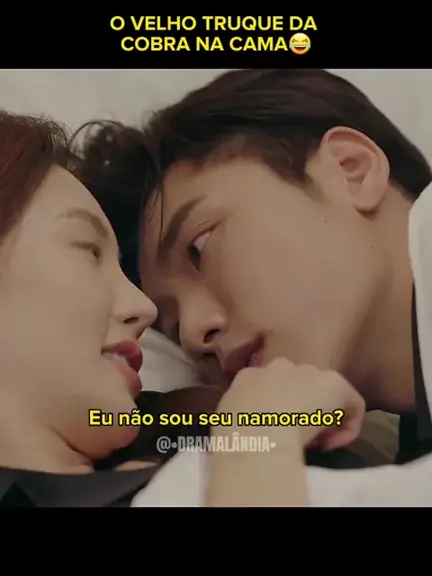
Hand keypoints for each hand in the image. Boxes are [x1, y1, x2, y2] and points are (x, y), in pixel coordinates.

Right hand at [217, 358, 364, 451]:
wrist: (255, 433)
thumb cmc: (232, 434)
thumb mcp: (224, 421)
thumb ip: (239, 416)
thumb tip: (244, 426)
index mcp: (250, 376)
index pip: (270, 388)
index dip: (275, 412)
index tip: (275, 433)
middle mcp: (280, 367)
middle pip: (298, 386)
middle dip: (300, 409)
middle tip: (295, 436)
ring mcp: (308, 372)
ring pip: (324, 394)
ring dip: (322, 417)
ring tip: (314, 442)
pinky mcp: (335, 384)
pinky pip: (351, 405)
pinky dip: (347, 427)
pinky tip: (332, 444)